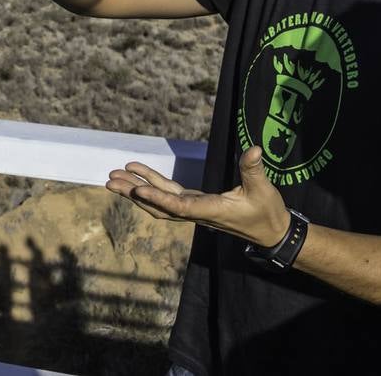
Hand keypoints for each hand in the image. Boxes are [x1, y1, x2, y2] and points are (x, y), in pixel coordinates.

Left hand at [105, 146, 289, 247]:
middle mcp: (197, 212)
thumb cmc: (267, 212)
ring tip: (113, 177)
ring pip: (159, 201)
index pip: (179, 206)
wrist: (270, 232)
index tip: (137, 189)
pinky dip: (152, 184)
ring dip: (136, 189)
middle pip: (158, 206)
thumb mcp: (263, 189)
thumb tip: (253, 148)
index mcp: (211, 211)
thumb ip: (253, 169)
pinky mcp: (195, 204)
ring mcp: (194, 209)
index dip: (158, 198)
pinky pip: (167, 195)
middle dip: (133, 194)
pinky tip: (137, 174)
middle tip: (110, 181)